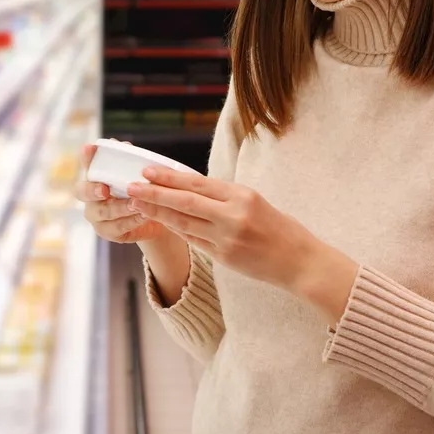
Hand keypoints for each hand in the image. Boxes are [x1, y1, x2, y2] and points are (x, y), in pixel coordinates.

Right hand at [75, 144, 171, 243]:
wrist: (154, 217)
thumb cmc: (140, 192)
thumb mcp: (138, 175)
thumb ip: (130, 160)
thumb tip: (124, 146)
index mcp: (95, 177)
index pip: (86, 164)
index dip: (86, 157)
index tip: (89, 148)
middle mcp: (90, 196)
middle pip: (82, 192)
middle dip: (92, 190)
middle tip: (104, 190)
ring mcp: (96, 216)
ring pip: (102, 212)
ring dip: (119, 207)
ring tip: (134, 203)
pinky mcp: (106, 232)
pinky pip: (116, 228)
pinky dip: (130, 221)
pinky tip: (142, 215)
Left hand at [127, 166, 358, 323]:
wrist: (301, 261)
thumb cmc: (279, 227)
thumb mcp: (255, 201)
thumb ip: (225, 196)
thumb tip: (191, 187)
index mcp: (242, 195)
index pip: (198, 183)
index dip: (170, 177)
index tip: (148, 171)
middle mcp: (233, 215)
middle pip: (185, 201)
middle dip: (155, 193)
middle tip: (132, 186)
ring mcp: (227, 238)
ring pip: (184, 223)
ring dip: (159, 213)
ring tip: (138, 204)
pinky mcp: (224, 258)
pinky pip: (194, 241)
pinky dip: (176, 230)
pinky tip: (161, 222)